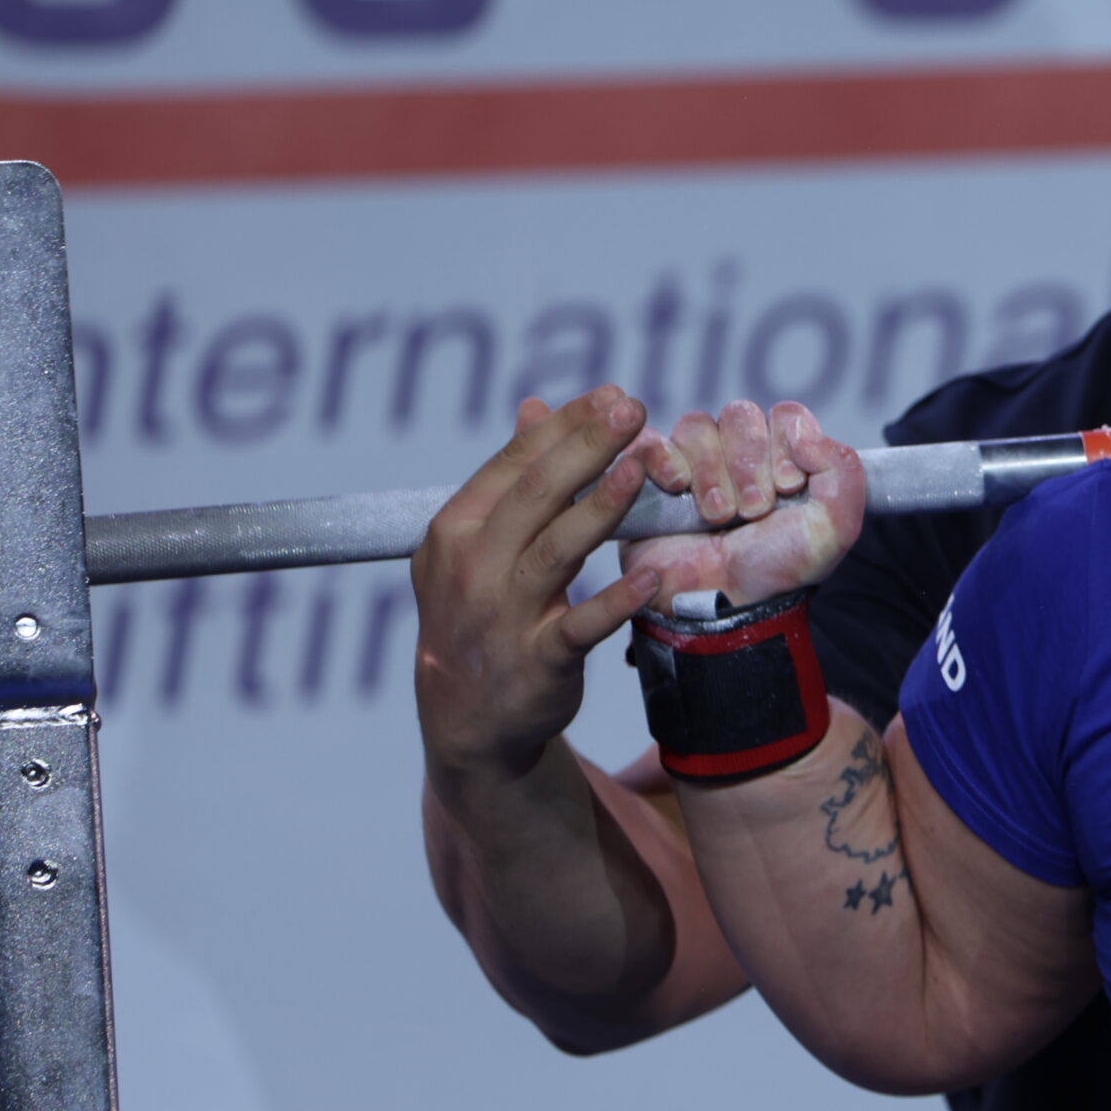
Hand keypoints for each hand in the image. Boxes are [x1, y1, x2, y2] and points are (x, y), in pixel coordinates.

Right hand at [414, 387, 665, 780]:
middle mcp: (473, 565)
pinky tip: (653, 579)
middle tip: (633, 410)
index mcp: (457, 528)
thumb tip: (536, 407)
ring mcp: (504, 614)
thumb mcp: (473, 544)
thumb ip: (509, 479)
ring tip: (641, 468)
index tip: (612, 395)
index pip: (515, 463)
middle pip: (536, 494)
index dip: (566, 425)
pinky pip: (582, 626)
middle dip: (587, 446)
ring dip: (601, 507)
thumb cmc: (478, 613)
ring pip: (557, 550)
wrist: (466, 715)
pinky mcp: (539, 659)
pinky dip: (617, 604)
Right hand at [623, 401, 865, 611]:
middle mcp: (739, 453)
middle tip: (753, 511)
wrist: (723, 605)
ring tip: (719, 516)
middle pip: (740, 416)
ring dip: (712, 473)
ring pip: (698, 426)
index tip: (788, 488)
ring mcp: (694, 462)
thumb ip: (843, 471)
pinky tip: (677, 489)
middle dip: (748, 465)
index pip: (786, 415)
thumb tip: (805, 432)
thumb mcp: (834, 529)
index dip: (786, 445)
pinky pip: (651, 440)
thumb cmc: (777, 569)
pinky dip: (665, 459)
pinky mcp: (651, 476)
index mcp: (783, 457)